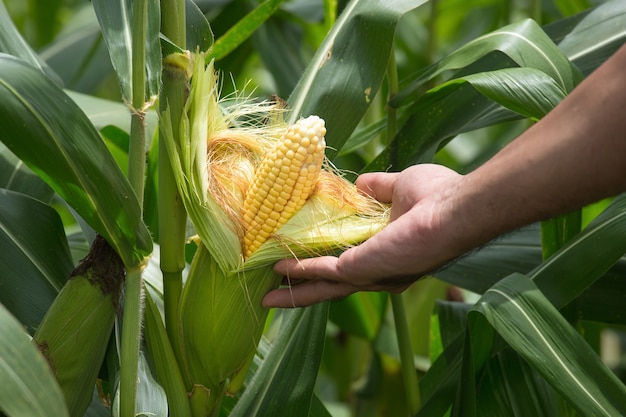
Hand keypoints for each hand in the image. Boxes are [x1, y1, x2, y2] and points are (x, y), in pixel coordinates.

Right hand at [263, 164, 464, 307]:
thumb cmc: (437, 197)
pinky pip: (324, 272)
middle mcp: (378, 272)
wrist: (454, 209)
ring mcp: (370, 275)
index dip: (323, 262)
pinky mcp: (362, 270)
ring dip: (294, 289)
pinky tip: (279, 269)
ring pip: (323, 287)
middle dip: (302, 291)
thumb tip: (358, 184)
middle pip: (331, 286)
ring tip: (267, 296)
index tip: (299, 259)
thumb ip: (377, 188)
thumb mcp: (400, 187)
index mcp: (386, 254)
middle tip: (273, 295)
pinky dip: (301, 271)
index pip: (348, 263)